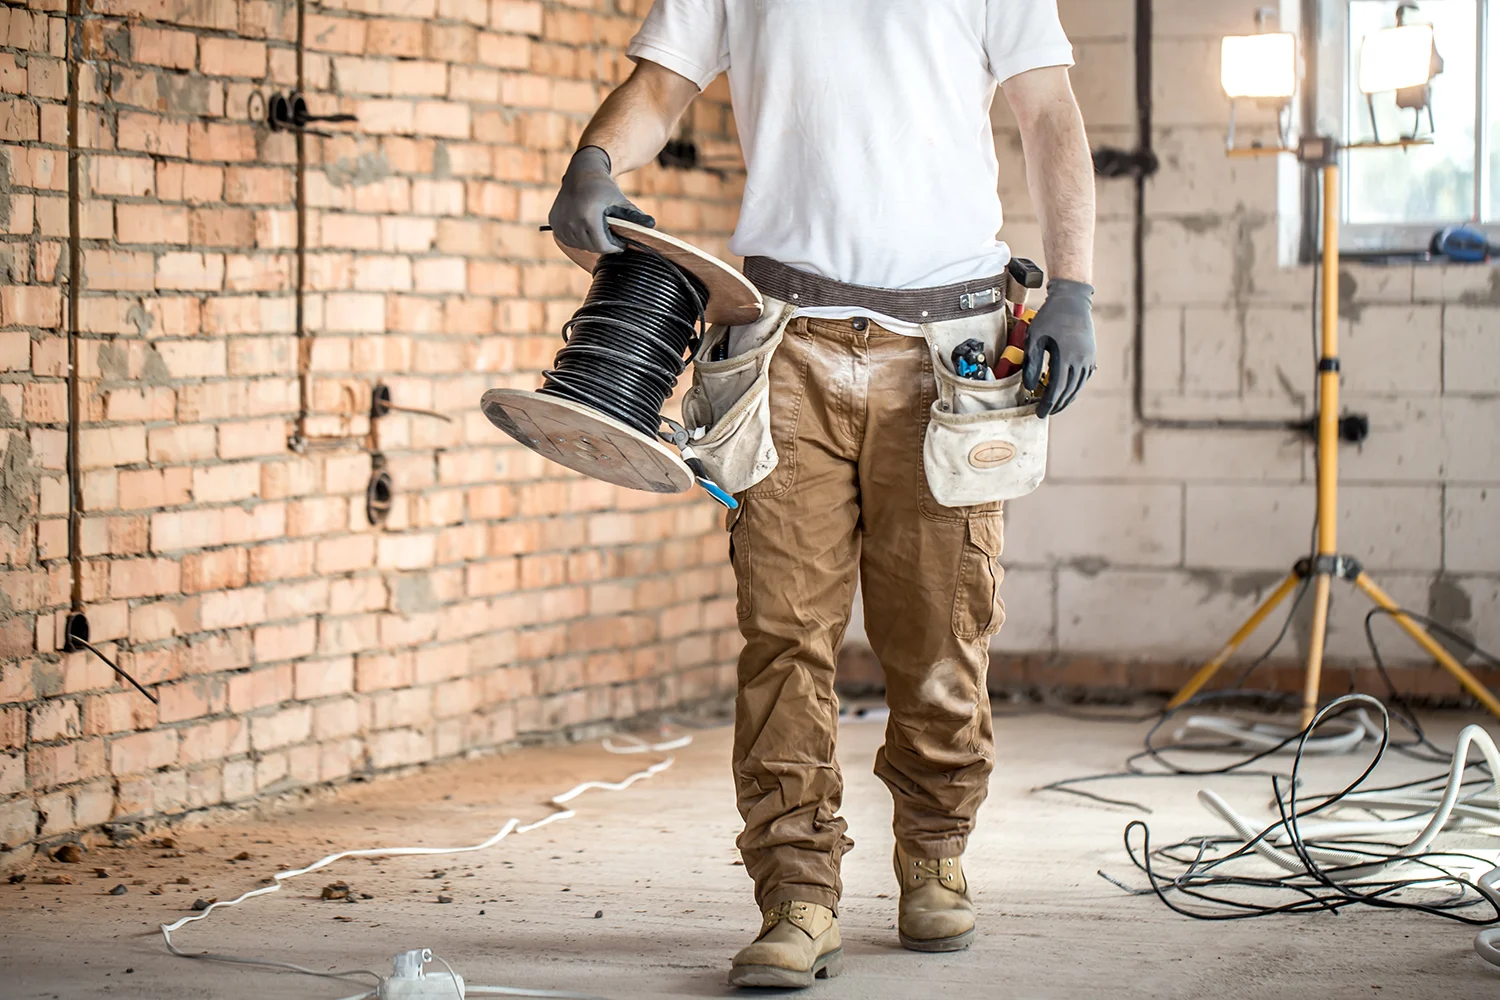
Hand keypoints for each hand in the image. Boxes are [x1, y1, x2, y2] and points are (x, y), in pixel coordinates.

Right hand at [547, 146, 655, 253]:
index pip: (602, 245)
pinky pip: (568, 239)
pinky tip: (585, 228)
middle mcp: (571, 221)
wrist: (581, 171)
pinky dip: (578, 238)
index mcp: (588, 216)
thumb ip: (634, 215)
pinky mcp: (554, 221)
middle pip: (591, 246)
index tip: (621, 245)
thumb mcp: (620, 200)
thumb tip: (652, 225)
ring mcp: (560, 222)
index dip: (614, 247)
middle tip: (612, 239)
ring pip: (579, 244)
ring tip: (599, 231)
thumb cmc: (603, 186)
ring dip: (590, 242)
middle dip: (603, 244)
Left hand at [1022, 278, 1095, 417]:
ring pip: (1078, 386)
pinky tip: (1068, 391)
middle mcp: (1081, 360)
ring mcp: (1088, 358)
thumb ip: (1032, 363)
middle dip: (1057, 404)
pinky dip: (1075, 387)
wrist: (1072, 300)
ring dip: (1067, 398)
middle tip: (1046, 413)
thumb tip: (1029, 387)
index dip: (1048, 403)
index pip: (1057, 388)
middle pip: (1069, 390)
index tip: (1040, 413)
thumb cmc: (1050, 317)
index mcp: (1066, 356)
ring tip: (1056, 405)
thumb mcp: (1035, 337)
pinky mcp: (1091, 354)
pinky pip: (1084, 377)